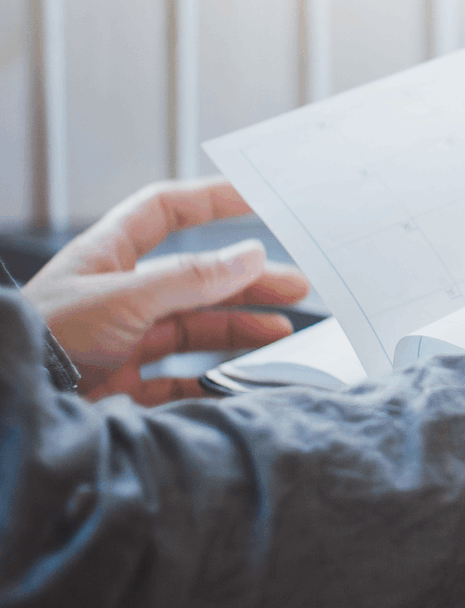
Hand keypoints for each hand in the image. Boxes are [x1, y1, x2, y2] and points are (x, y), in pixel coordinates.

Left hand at [22, 178, 310, 404]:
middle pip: (195, 276)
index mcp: (107, 257)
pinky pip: (180, 379)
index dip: (211, 200)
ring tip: (281, 331)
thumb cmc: (46, 341)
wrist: (12, 408)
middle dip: (246, 279)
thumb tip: (251, 254)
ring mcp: (122, 340)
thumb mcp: (123, 301)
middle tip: (295, 286)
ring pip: (194, 326)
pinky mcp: (123, 385)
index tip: (260, 198)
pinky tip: (241, 377)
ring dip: (240, 326)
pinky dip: (214, 378)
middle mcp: (117, 295)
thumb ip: (190, 279)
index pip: (164, 212)